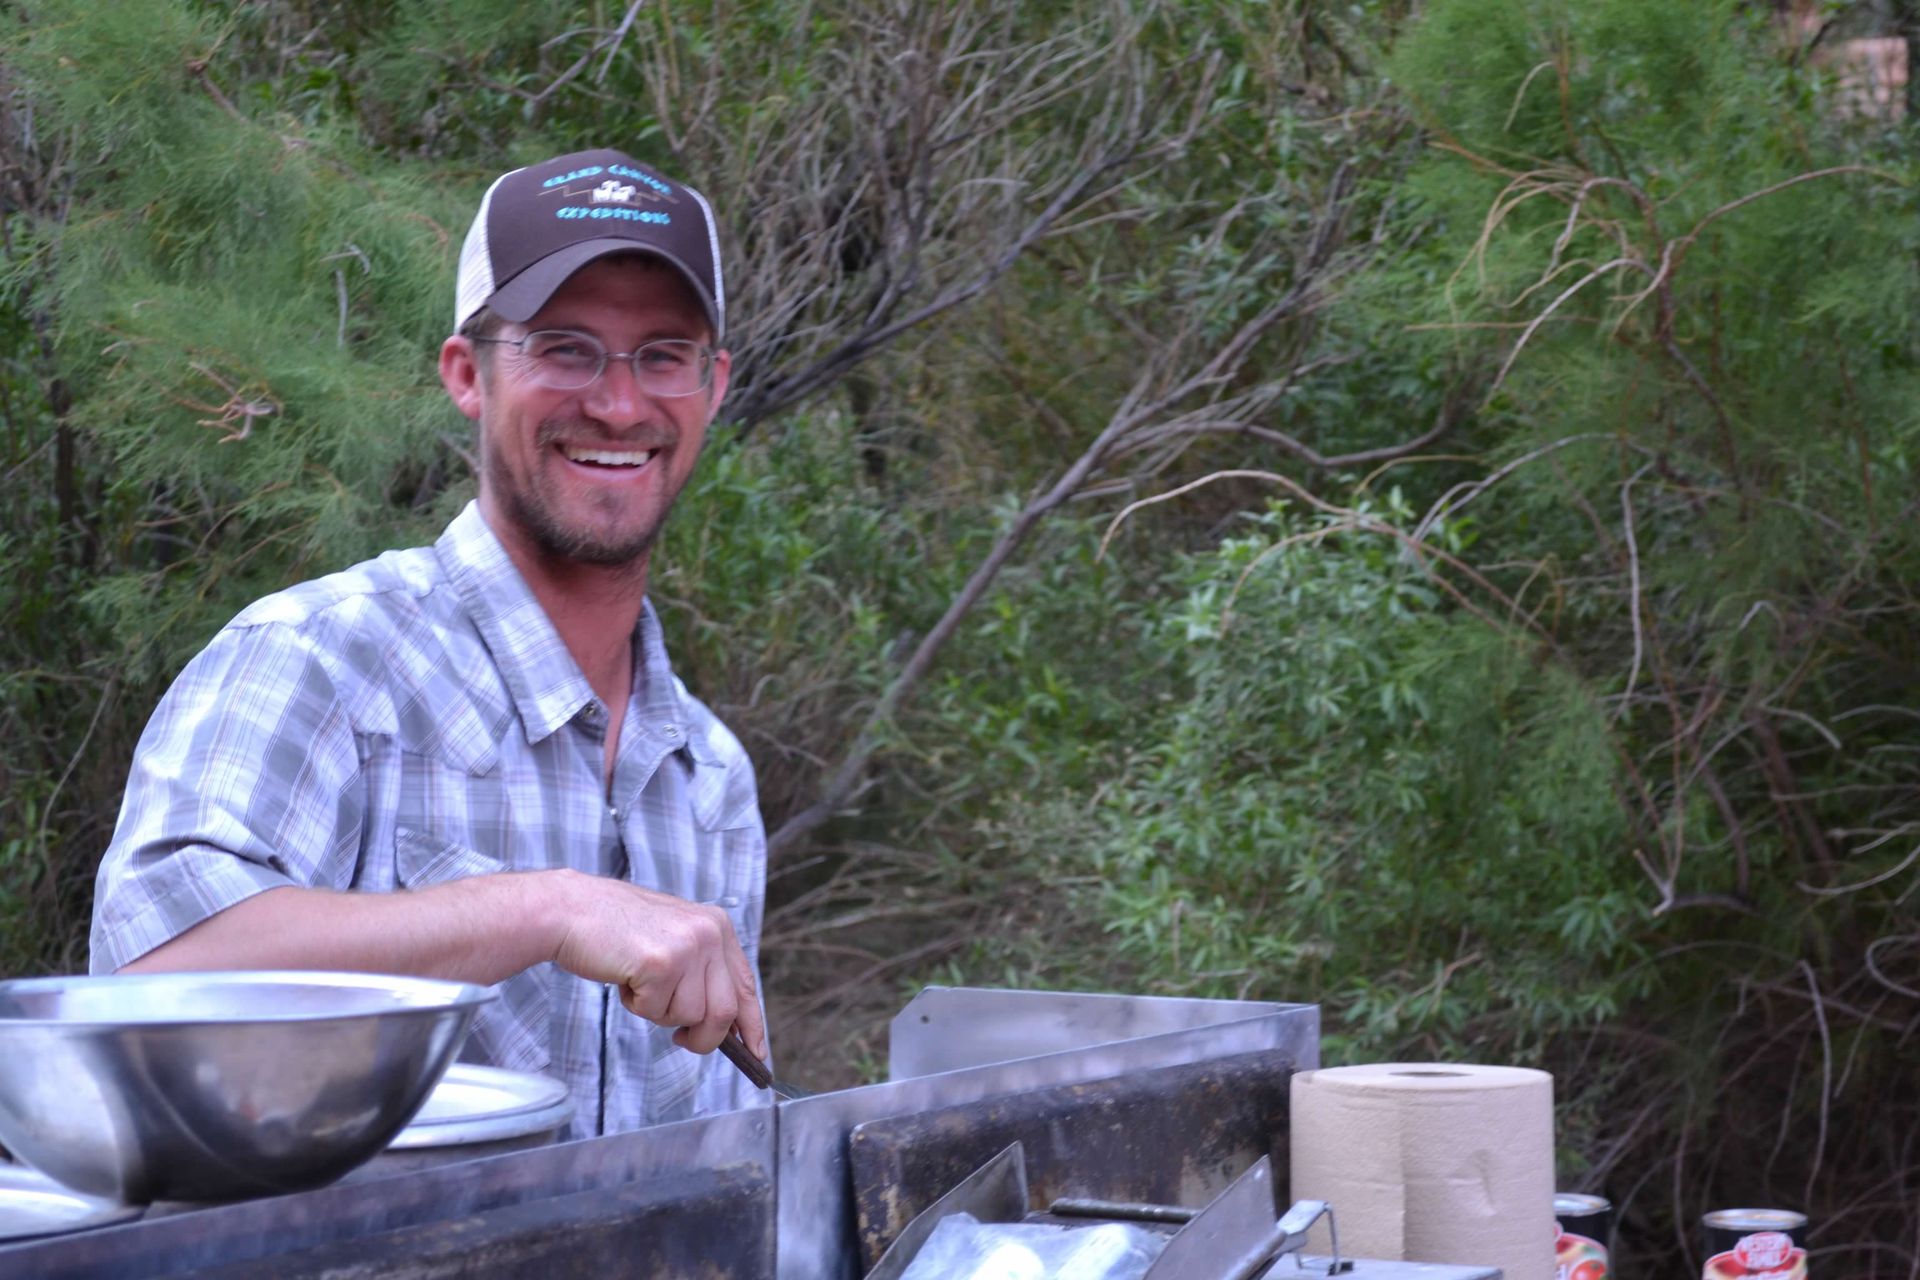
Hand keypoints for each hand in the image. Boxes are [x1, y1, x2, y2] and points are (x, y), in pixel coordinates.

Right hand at [547, 870, 765, 1057]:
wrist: (570, 909)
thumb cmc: (614, 929)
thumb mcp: (673, 939)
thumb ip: (700, 972)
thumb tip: (724, 1022)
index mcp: (717, 926)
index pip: (745, 985)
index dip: (751, 1023)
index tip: (755, 1051)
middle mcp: (710, 933)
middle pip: (724, 1012)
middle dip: (702, 1038)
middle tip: (679, 1039)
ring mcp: (687, 946)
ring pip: (689, 1016)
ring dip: (659, 1013)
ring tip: (639, 981)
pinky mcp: (661, 963)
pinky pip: (656, 1011)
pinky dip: (636, 1005)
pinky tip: (625, 976)